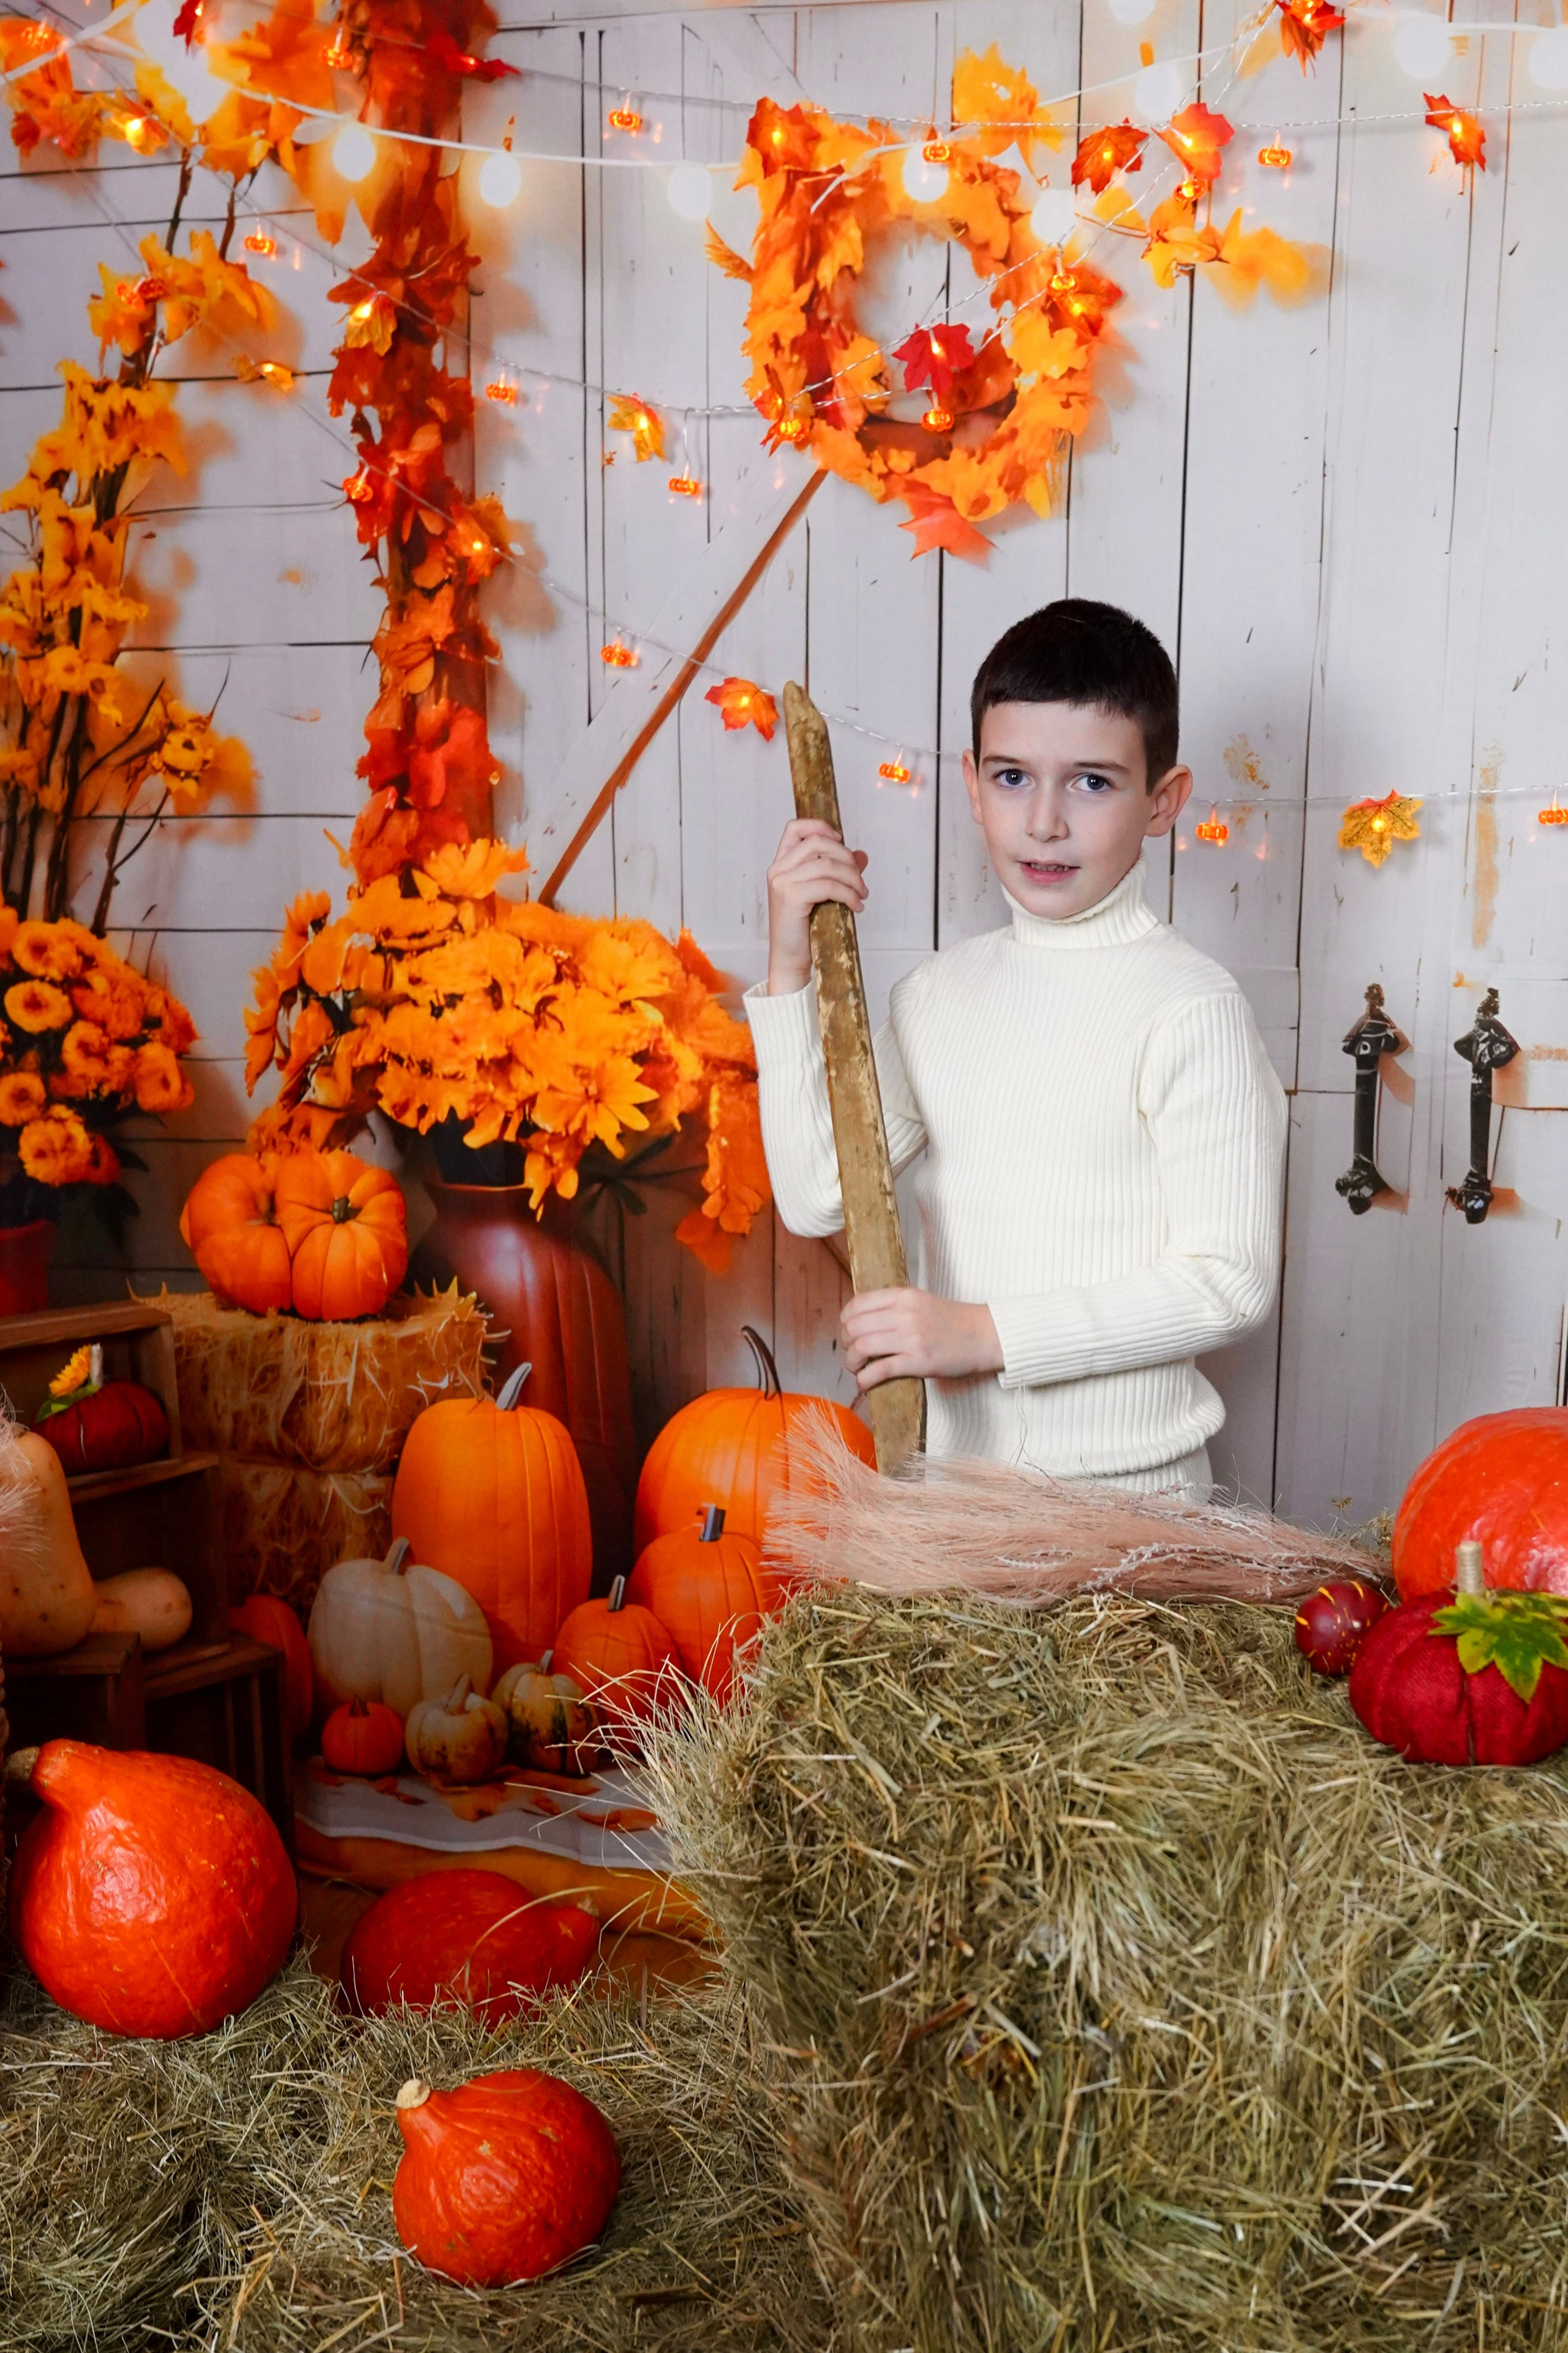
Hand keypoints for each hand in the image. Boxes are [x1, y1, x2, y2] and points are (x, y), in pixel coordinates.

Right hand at [766, 817, 867, 994]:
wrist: (789, 959)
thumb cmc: (804, 929)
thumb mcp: (822, 894)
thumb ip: (838, 872)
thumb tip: (862, 855)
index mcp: (781, 865)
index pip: (794, 828)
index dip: (820, 827)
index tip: (841, 842)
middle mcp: (778, 870)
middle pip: (818, 843)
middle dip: (847, 858)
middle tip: (860, 880)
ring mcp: (782, 882)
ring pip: (827, 864)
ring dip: (852, 879)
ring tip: (861, 895)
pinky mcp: (791, 897)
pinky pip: (828, 885)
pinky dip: (849, 894)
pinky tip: (856, 906)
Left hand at [840, 1288, 1002, 1389]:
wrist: (984, 1335)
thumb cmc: (951, 1320)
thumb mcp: (920, 1301)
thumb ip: (893, 1306)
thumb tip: (860, 1320)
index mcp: (903, 1296)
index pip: (857, 1305)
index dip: (845, 1321)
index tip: (847, 1331)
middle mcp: (904, 1314)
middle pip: (854, 1328)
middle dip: (845, 1343)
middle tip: (851, 1353)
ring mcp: (911, 1338)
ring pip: (862, 1348)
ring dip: (851, 1362)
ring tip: (856, 1368)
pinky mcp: (918, 1362)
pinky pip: (879, 1371)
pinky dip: (864, 1380)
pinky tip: (864, 1384)